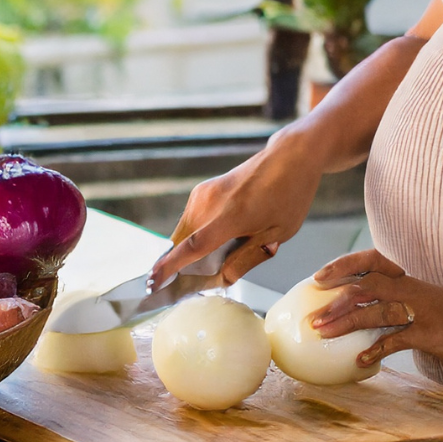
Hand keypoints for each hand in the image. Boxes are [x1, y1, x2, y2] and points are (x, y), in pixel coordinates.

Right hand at [150, 135, 321, 287]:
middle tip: (191, 284)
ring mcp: (203, 194)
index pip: (191, 247)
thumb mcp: (277, 235)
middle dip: (178, 265)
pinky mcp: (202, 190)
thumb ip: (246, 258)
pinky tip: (214, 241)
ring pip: (183, 232)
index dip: (170, 268)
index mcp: (230, 216)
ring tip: (212, 261)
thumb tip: (221, 278)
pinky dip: (194, 235)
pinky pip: (190, 220)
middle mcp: (209, 203)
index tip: (153, 283)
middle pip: (180, 243)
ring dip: (187, 250)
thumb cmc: (289, 196)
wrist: (289, 157)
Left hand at [310, 249, 442, 366]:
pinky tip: (360, 360)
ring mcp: (417, 310)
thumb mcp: (417, 296)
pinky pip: (396, 340)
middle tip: (313, 317)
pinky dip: (376, 350)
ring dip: (347, 323)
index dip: (342, 266)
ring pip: (376, 313)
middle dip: (336, 301)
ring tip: (324, 333)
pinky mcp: (427, 333)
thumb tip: (354, 308)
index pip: (369, 260)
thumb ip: (390, 297)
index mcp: (403, 279)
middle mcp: (407, 289)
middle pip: (365, 287)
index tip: (319, 278)